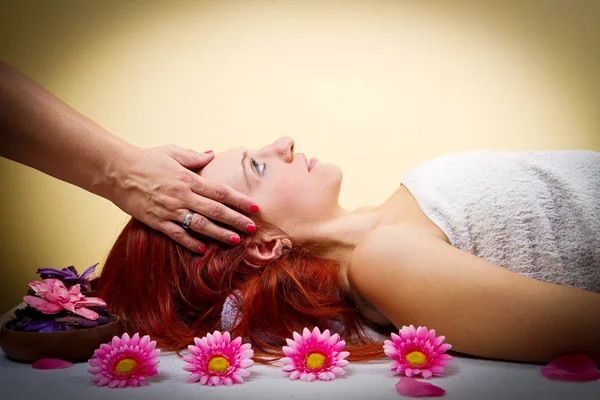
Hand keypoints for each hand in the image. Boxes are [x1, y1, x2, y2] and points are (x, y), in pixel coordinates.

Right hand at [105, 144, 258, 251]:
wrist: (116, 171)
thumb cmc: (145, 159)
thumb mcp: (172, 152)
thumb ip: (194, 156)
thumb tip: (212, 155)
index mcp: (189, 179)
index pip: (221, 191)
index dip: (240, 200)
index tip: (255, 207)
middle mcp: (182, 196)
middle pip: (216, 210)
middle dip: (237, 220)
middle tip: (253, 229)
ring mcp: (170, 210)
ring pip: (200, 225)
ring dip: (220, 234)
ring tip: (236, 241)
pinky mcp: (157, 221)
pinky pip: (177, 234)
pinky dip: (191, 242)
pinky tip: (204, 249)